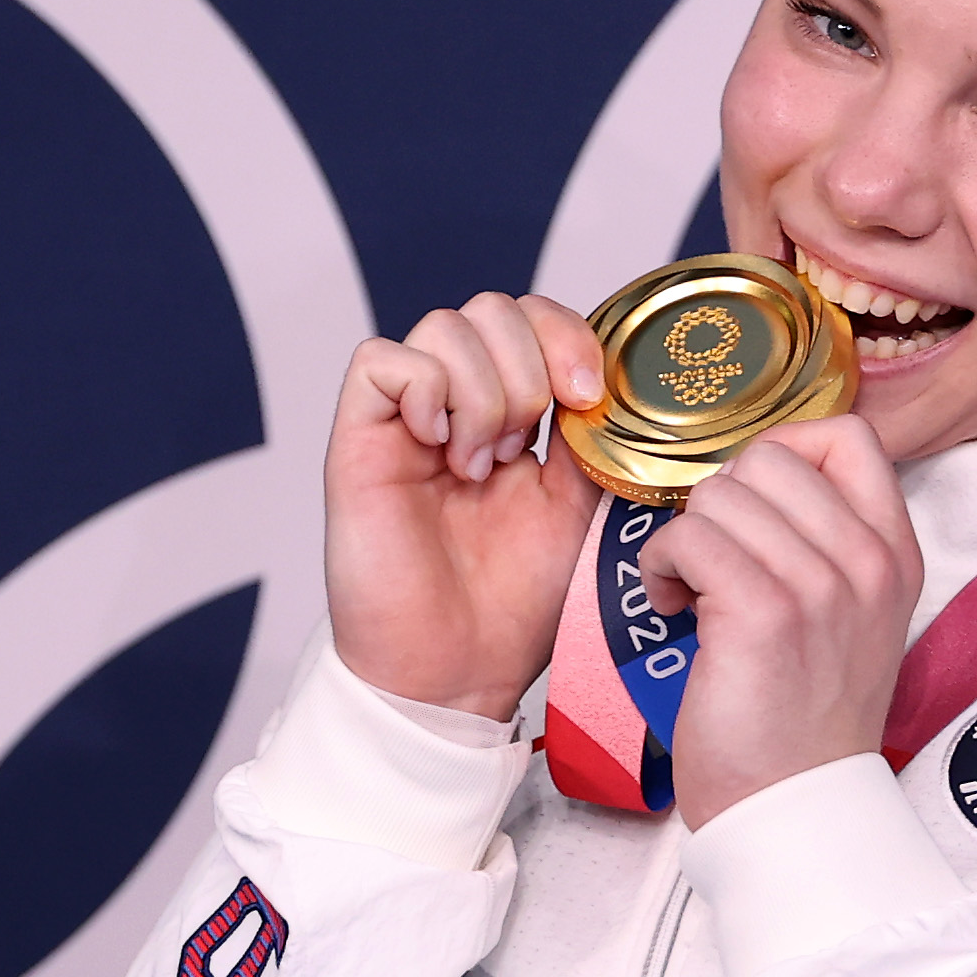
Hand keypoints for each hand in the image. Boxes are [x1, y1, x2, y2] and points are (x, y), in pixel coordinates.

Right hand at [326, 294, 607, 721]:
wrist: (459, 668)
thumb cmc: (516, 602)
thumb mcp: (583, 504)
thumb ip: (594, 435)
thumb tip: (617, 379)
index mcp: (513, 414)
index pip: (536, 319)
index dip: (568, 336)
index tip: (588, 396)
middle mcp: (457, 404)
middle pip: (491, 308)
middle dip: (529, 364)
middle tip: (526, 445)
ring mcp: (407, 418)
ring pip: (444, 326)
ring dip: (482, 392)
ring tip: (481, 465)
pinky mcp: (359, 438)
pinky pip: (382, 360)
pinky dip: (426, 392)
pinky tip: (443, 450)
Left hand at [627, 416, 920, 824]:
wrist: (795, 806)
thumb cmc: (803, 716)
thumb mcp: (850, 616)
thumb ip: (828, 542)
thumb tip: (756, 475)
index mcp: (895, 553)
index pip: (847, 435)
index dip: (783, 451)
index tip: (755, 509)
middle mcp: (868, 562)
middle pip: (769, 457)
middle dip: (723, 502)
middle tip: (715, 562)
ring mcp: (820, 586)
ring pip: (720, 494)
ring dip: (686, 539)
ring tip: (692, 592)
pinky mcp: (762, 613)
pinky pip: (688, 536)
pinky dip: (661, 566)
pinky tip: (673, 607)